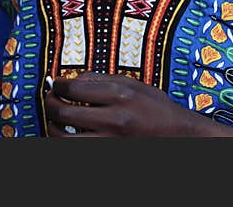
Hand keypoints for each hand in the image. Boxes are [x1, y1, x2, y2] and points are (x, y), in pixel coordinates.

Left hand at [43, 72, 232, 136]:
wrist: (182, 136)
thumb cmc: (159, 110)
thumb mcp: (135, 85)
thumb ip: (103, 80)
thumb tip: (72, 79)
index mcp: (121, 95)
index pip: (73, 88)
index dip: (58, 86)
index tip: (56, 85)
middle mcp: (114, 119)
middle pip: (63, 112)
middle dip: (50, 105)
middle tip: (50, 101)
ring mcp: (111, 142)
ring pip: (64, 138)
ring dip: (53, 128)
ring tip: (55, 122)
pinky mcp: (110, 155)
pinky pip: (78, 149)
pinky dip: (69, 142)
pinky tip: (70, 136)